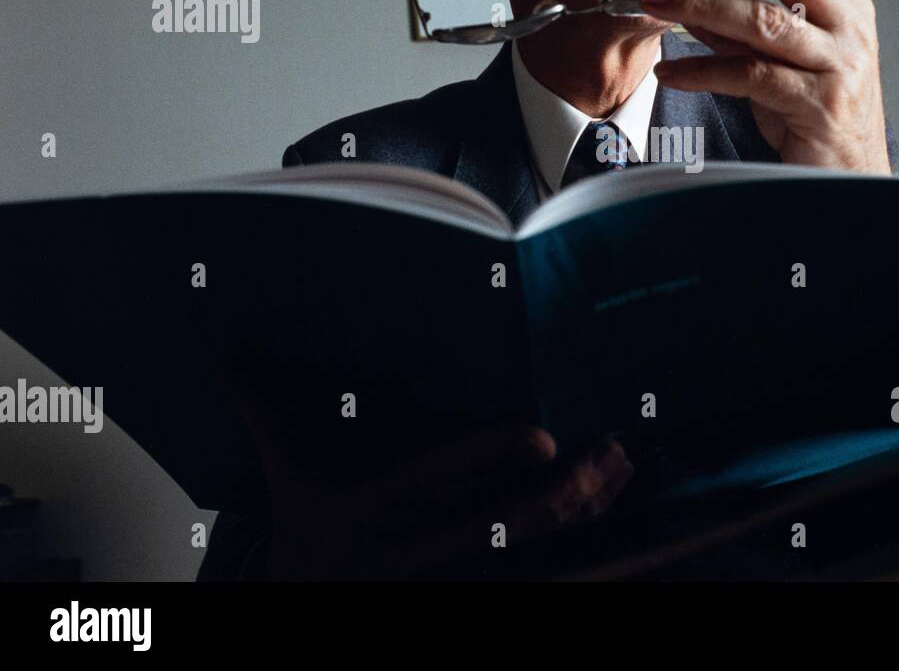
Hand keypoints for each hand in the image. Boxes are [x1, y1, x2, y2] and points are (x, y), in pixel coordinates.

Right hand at [219, 337, 633, 579]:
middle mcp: (414, 557)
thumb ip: (265, 411)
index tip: (542, 436)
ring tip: (619, 463)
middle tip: (605, 453)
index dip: (488, 460)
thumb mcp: (283, 477)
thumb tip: (223, 348)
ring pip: (533, 553)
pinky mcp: (474, 587)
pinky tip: (608, 497)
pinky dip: (580, 534)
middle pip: (502, 530)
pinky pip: (541, 567)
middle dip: (559, 497)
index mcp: (369, 519)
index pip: (436, 486)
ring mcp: (450, 581)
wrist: (306, 605)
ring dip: (582, 513)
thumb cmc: (306, 532)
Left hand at [639, 0, 891, 173]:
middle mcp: (850, 28)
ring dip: (699, 5)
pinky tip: (670, 72)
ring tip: (657, 4)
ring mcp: (840, 65)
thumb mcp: (780, 62)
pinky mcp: (819, 105)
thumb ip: (738, 30)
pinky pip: (750, 75)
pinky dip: (702, 70)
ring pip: (764, 19)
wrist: (851, 180)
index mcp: (848, 5)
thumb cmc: (816, 120)